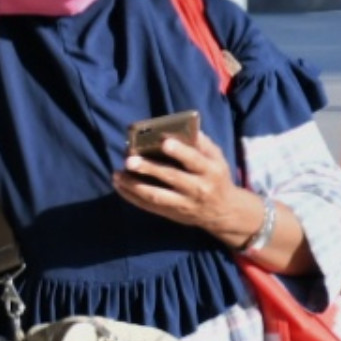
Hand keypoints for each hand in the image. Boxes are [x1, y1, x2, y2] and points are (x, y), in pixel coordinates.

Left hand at [114, 129, 256, 244]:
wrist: (224, 212)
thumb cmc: (216, 177)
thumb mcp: (216, 159)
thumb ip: (202, 144)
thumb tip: (182, 126)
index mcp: (210, 171)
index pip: (194, 160)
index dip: (179, 151)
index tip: (164, 142)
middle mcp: (198, 188)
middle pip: (172, 177)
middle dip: (149, 168)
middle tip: (129, 160)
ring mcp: (183, 203)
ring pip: (156, 195)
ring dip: (134, 185)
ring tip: (117, 174)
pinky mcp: (171, 213)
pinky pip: (148, 206)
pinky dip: (131, 196)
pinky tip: (119, 185)